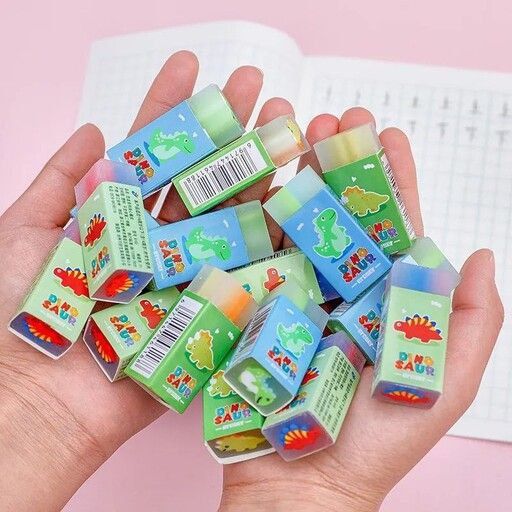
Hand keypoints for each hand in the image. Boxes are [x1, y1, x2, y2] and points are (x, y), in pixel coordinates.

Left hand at [0, 51, 291, 510]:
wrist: (39, 397)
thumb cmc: (21, 313)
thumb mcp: (26, 231)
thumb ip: (58, 182)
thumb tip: (91, 131)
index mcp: (120, 219)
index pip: (154, 153)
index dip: (172, 109)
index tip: (193, 67)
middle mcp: (160, 243)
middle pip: (202, 178)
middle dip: (229, 130)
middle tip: (257, 86)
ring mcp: (189, 274)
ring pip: (231, 216)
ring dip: (260, 171)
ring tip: (287, 127)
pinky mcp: (211, 310)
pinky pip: (247, 271)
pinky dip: (272, 237)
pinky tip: (296, 196)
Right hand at [220, 110, 504, 510]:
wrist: (302, 481)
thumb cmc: (377, 441)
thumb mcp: (442, 382)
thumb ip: (467, 320)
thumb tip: (477, 253)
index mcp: (385, 298)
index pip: (391, 227)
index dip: (392, 181)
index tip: (387, 136)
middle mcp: (340, 289)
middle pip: (341, 215)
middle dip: (341, 165)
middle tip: (336, 119)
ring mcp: (295, 294)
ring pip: (299, 225)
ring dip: (299, 178)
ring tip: (297, 134)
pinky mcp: (257, 308)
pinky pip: (258, 256)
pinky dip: (257, 217)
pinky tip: (256, 182)